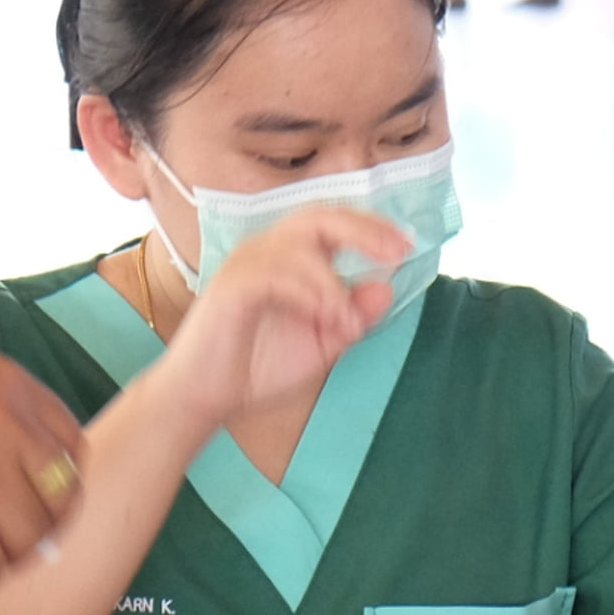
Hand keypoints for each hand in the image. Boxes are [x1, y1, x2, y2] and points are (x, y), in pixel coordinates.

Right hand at [0, 354, 89, 583]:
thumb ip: (2, 422)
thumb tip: (37, 484)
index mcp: (13, 387)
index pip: (74, 449)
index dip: (65, 486)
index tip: (43, 505)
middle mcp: (11, 424)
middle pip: (61, 498)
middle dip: (43, 527)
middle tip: (18, 540)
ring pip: (30, 537)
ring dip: (10, 554)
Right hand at [158, 207, 409, 426]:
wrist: (207, 397)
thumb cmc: (259, 367)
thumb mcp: (323, 343)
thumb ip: (354, 316)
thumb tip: (387, 286)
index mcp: (289, 259)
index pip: (333, 224)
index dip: (371, 228)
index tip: (406, 246)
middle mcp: (266, 251)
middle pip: (319, 217)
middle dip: (362, 230)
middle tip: (396, 252)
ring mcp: (246, 265)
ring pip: (301, 246)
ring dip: (335, 284)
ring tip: (348, 324)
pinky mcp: (231, 287)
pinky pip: (276, 274)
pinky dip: (308, 293)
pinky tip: (325, 317)